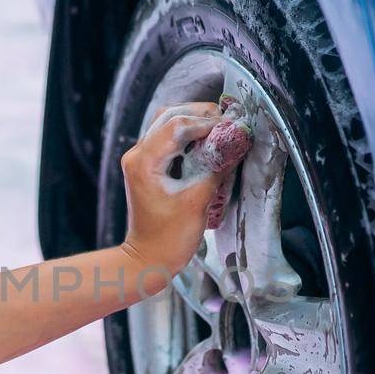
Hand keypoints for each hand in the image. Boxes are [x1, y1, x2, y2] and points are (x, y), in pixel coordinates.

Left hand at [120, 102, 224, 281]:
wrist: (148, 259)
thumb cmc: (170, 238)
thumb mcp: (198, 202)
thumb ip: (217, 169)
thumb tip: (237, 143)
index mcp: (144, 161)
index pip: (176, 125)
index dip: (206, 122)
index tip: (232, 125)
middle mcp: (137, 154)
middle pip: (169, 115)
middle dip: (200, 114)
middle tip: (228, 120)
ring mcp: (140, 158)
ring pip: (166, 123)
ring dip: (194, 121)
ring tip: (221, 127)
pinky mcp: (147, 165)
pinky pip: (167, 138)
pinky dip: (187, 134)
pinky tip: (207, 140)